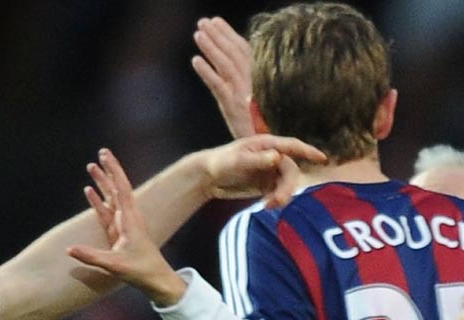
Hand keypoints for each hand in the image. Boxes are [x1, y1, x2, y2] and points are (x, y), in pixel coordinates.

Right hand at [68, 149, 186, 304]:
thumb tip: (69, 249)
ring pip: (111, 198)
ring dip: (102, 183)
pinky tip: (88, 192)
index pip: (120, 188)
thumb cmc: (141, 271)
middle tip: (100, 153)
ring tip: (91, 167)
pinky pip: (106, 212)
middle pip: (116, 188)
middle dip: (107, 171)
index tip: (104, 154)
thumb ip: (92, 256)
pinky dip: (98, 201)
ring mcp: (124, 224)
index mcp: (129, 220)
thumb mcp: (115, 265)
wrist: (156, 280)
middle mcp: (128, 218)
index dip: (113, 170)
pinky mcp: (119, 233)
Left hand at [192, 16, 254, 138]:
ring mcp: (244, 96)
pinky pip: (219, 87)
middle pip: (234, 54)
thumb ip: (250, 87)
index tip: (216, 20)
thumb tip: (238, 69)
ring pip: (226, 66)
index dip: (229, 34)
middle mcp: (253, 84)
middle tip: (203, 21)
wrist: (268, 155)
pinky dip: (207, 73)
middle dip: (218, 35)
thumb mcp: (259, 104)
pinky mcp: (235, 109)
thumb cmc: (264, 131)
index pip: (244, 50)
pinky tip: (195, 61)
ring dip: (211, 48)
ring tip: (198, 33)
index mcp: (259, 80)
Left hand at [196, 132, 324, 207]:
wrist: (208, 177)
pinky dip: (276, 200)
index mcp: (266, 145)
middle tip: (277, 202)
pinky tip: (266, 205)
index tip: (322, 158)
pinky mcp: (265, 184)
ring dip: (282, 196)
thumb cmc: (220, 162)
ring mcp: (269, 171)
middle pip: (291, 171)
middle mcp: (271, 156)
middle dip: (288, 187)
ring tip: (268, 206)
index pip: (291, 146)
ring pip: (286, 183)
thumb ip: (257, 160)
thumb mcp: (237, 161)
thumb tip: (277, 157)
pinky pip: (278, 192)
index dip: (308, 151)